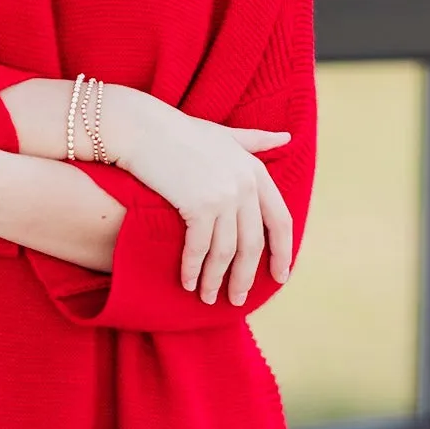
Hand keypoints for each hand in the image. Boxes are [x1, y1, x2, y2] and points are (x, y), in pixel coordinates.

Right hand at [113, 94, 293, 305]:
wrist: (142, 129)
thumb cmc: (179, 131)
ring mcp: (224, 195)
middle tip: (237, 300)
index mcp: (256, 171)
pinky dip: (192, 268)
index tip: (279, 277)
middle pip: (253, 244)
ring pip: (226, 252)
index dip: (282, 253)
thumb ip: (255, 140)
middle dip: (245, 277)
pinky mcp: (198, 205)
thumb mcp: (225, 134)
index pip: (280, 221)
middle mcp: (246, 185)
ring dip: (216, 279)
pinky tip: (186, 282)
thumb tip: (287, 137)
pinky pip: (199, 248)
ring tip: (207, 297)